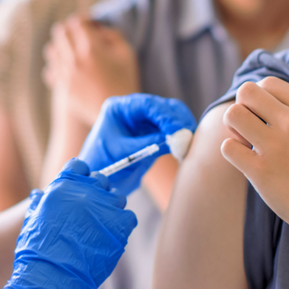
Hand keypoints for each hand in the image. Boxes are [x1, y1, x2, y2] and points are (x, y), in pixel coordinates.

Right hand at [0, 159, 136, 288]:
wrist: (50, 277)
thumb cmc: (37, 250)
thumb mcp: (32, 219)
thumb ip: (40, 202)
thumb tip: (39, 194)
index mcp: (64, 184)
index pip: (79, 165)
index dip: (80, 177)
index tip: (80, 191)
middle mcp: (86, 190)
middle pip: (101, 180)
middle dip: (97, 194)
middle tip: (90, 215)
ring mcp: (105, 206)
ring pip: (118, 198)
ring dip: (111, 210)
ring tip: (101, 229)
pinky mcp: (120, 225)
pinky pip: (129, 217)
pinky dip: (123, 226)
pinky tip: (111, 238)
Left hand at [43, 16, 139, 124]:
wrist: (118, 113)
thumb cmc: (126, 81)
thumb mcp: (127, 53)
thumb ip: (112, 34)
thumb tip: (96, 30)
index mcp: (91, 49)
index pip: (77, 22)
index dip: (83, 19)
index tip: (89, 25)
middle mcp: (74, 60)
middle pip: (60, 32)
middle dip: (70, 30)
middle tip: (79, 35)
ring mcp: (65, 75)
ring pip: (51, 50)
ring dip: (60, 47)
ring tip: (72, 52)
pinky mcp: (61, 88)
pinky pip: (49, 71)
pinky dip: (56, 67)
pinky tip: (68, 70)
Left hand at [79, 94, 196, 195]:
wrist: (100, 183)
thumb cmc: (103, 166)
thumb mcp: (123, 154)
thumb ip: (148, 144)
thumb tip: (175, 138)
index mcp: (120, 108)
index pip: (148, 105)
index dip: (165, 116)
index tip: (177, 132)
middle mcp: (135, 110)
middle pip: (165, 107)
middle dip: (178, 122)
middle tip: (188, 139)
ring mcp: (146, 121)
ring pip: (173, 118)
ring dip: (183, 130)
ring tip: (187, 146)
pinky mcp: (156, 134)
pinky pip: (174, 132)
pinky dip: (182, 139)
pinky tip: (185, 150)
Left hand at [220, 77, 288, 247]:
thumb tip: (261, 102)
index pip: (268, 83)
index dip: (261, 99)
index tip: (266, 117)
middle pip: (246, 91)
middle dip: (243, 107)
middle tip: (251, 128)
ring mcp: (276, 146)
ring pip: (232, 114)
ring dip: (233, 128)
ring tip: (246, 143)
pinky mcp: (262, 172)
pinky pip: (228, 147)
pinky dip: (232, 153)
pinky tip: (247, 162)